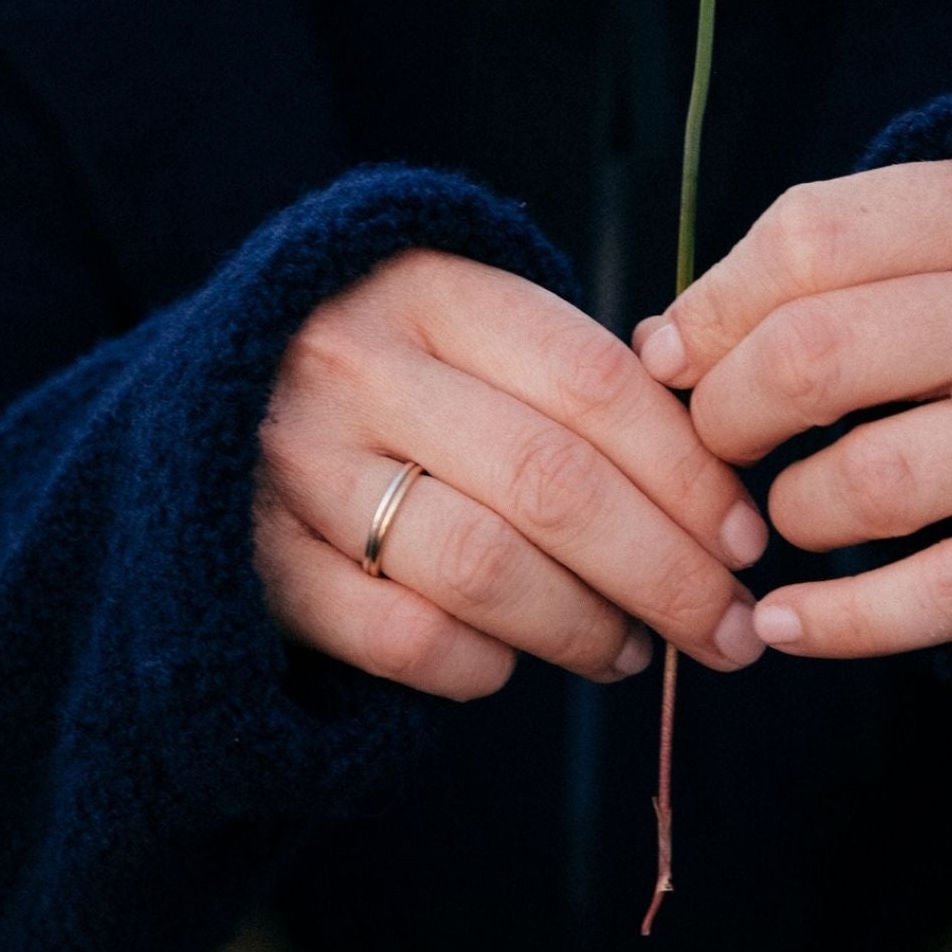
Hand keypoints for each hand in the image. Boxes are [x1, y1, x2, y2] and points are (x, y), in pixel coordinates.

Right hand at [254, 249, 767, 701]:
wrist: (202, 408)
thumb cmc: (390, 374)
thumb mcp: (464, 328)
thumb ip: (570, 375)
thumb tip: (722, 482)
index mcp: (426, 285)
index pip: (595, 383)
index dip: (689, 474)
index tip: (748, 541)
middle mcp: (353, 363)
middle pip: (553, 483)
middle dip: (668, 574)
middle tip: (729, 630)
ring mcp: (292, 463)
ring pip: (483, 566)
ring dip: (584, 627)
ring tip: (631, 652)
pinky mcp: (254, 561)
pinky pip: (400, 636)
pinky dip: (477, 666)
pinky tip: (510, 664)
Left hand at [632, 155, 951, 657]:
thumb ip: (824, 258)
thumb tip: (666, 345)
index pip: (808, 240)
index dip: (709, 308)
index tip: (672, 357)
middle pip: (819, 356)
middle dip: (728, 411)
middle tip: (718, 439)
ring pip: (873, 481)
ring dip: (790, 511)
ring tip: (784, 511)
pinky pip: (950, 593)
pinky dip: (846, 622)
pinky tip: (782, 624)